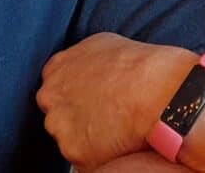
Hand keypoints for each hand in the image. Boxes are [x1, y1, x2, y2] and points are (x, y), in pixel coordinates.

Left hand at [37, 34, 196, 168]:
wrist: (154, 90)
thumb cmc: (136, 65)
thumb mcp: (102, 45)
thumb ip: (81, 60)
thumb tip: (86, 69)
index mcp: (55, 69)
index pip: (55, 89)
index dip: (75, 97)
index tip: (91, 101)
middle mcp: (50, 97)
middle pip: (57, 114)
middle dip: (75, 117)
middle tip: (103, 117)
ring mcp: (59, 125)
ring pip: (69, 138)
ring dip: (86, 137)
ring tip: (114, 129)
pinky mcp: (73, 151)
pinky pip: (83, 158)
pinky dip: (98, 155)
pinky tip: (117, 142)